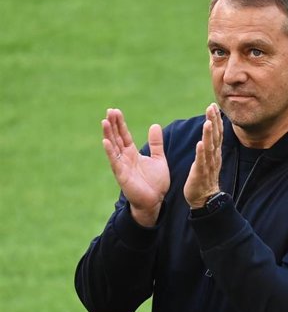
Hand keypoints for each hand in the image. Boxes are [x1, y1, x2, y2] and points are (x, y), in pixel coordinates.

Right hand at [102, 108, 169, 226]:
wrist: (155, 201)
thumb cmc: (155, 182)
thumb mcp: (158, 158)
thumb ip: (156, 143)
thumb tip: (154, 125)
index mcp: (133, 153)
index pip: (124, 135)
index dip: (120, 123)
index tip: (115, 111)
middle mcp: (125, 158)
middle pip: (117, 138)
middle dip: (113, 125)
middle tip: (109, 111)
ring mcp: (122, 166)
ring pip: (113, 147)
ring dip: (108, 134)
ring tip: (105, 121)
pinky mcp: (122, 175)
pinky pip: (115, 161)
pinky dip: (110, 151)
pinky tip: (105, 141)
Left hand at [184, 103, 222, 208]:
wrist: (205, 199)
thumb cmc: (205, 178)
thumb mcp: (208, 158)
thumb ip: (209, 145)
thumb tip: (210, 131)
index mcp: (214, 152)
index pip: (217, 133)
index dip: (216, 119)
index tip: (213, 105)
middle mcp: (213, 157)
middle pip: (215, 136)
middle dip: (213, 121)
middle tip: (211, 107)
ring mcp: (208, 165)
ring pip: (209, 147)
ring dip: (209, 134)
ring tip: (207, 122)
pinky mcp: (200, 174)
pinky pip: (201, 162)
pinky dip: (201, 153)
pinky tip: (200, 144)